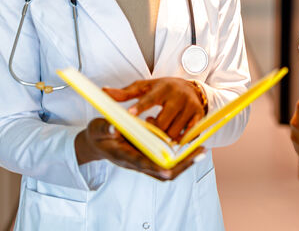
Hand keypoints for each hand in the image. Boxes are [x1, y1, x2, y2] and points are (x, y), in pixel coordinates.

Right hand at [75, 118, 204, 180]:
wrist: (97, 142)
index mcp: (124, 155)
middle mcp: (136, 161)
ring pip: (167, 168)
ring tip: (201, 149)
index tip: (170, 167)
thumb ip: (106, 127)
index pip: (143, 164)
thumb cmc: (98, 134)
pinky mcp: (148, 156)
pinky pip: (166, 160)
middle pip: (162, 171)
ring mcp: (143, 160)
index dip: (157, 165)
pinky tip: (189, 143)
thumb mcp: (98, 128)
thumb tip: (114, 127)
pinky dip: (179, 155)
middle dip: (182, 164)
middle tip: (200, 153)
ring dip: (184, 161)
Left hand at [103, 77, 205, 140]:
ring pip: (173, 133)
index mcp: (163, 87)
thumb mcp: (144, 87)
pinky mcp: (199, 116)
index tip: (129, 114)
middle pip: (162, 123)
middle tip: (150, 124)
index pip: (149, 99)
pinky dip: (178, 139)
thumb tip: (104, 92)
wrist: (190, 87)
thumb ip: (125, 93)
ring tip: (160, 127)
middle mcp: (179, 96)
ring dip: (164, 136)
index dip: (139, 107)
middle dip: (153, 130)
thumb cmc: (162, 88)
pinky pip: (187, 136)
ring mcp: (190, 106)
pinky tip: (172, 133)